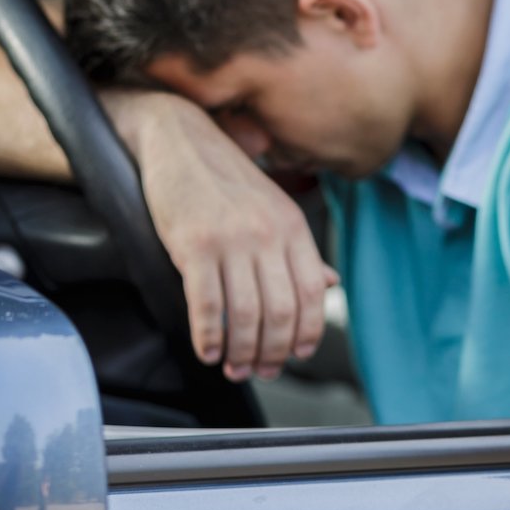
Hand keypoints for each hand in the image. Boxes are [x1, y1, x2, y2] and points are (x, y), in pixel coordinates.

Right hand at [107, 90, 336, 381]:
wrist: (180, 140)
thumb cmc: (226, 179)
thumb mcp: (273, 208)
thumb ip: (300, 250)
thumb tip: (330, 284)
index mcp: (292, 226)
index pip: (313, 292)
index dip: (308, 332)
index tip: (297, 355)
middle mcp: (267, 234)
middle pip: (281, 311)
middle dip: (272, 352)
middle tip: (260, 370)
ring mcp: (231, 239)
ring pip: (245, 315)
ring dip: (241, 352)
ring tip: (234, 366)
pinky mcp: (193, 245)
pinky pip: (206, 304)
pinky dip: (209, 337)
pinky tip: (208, 351)